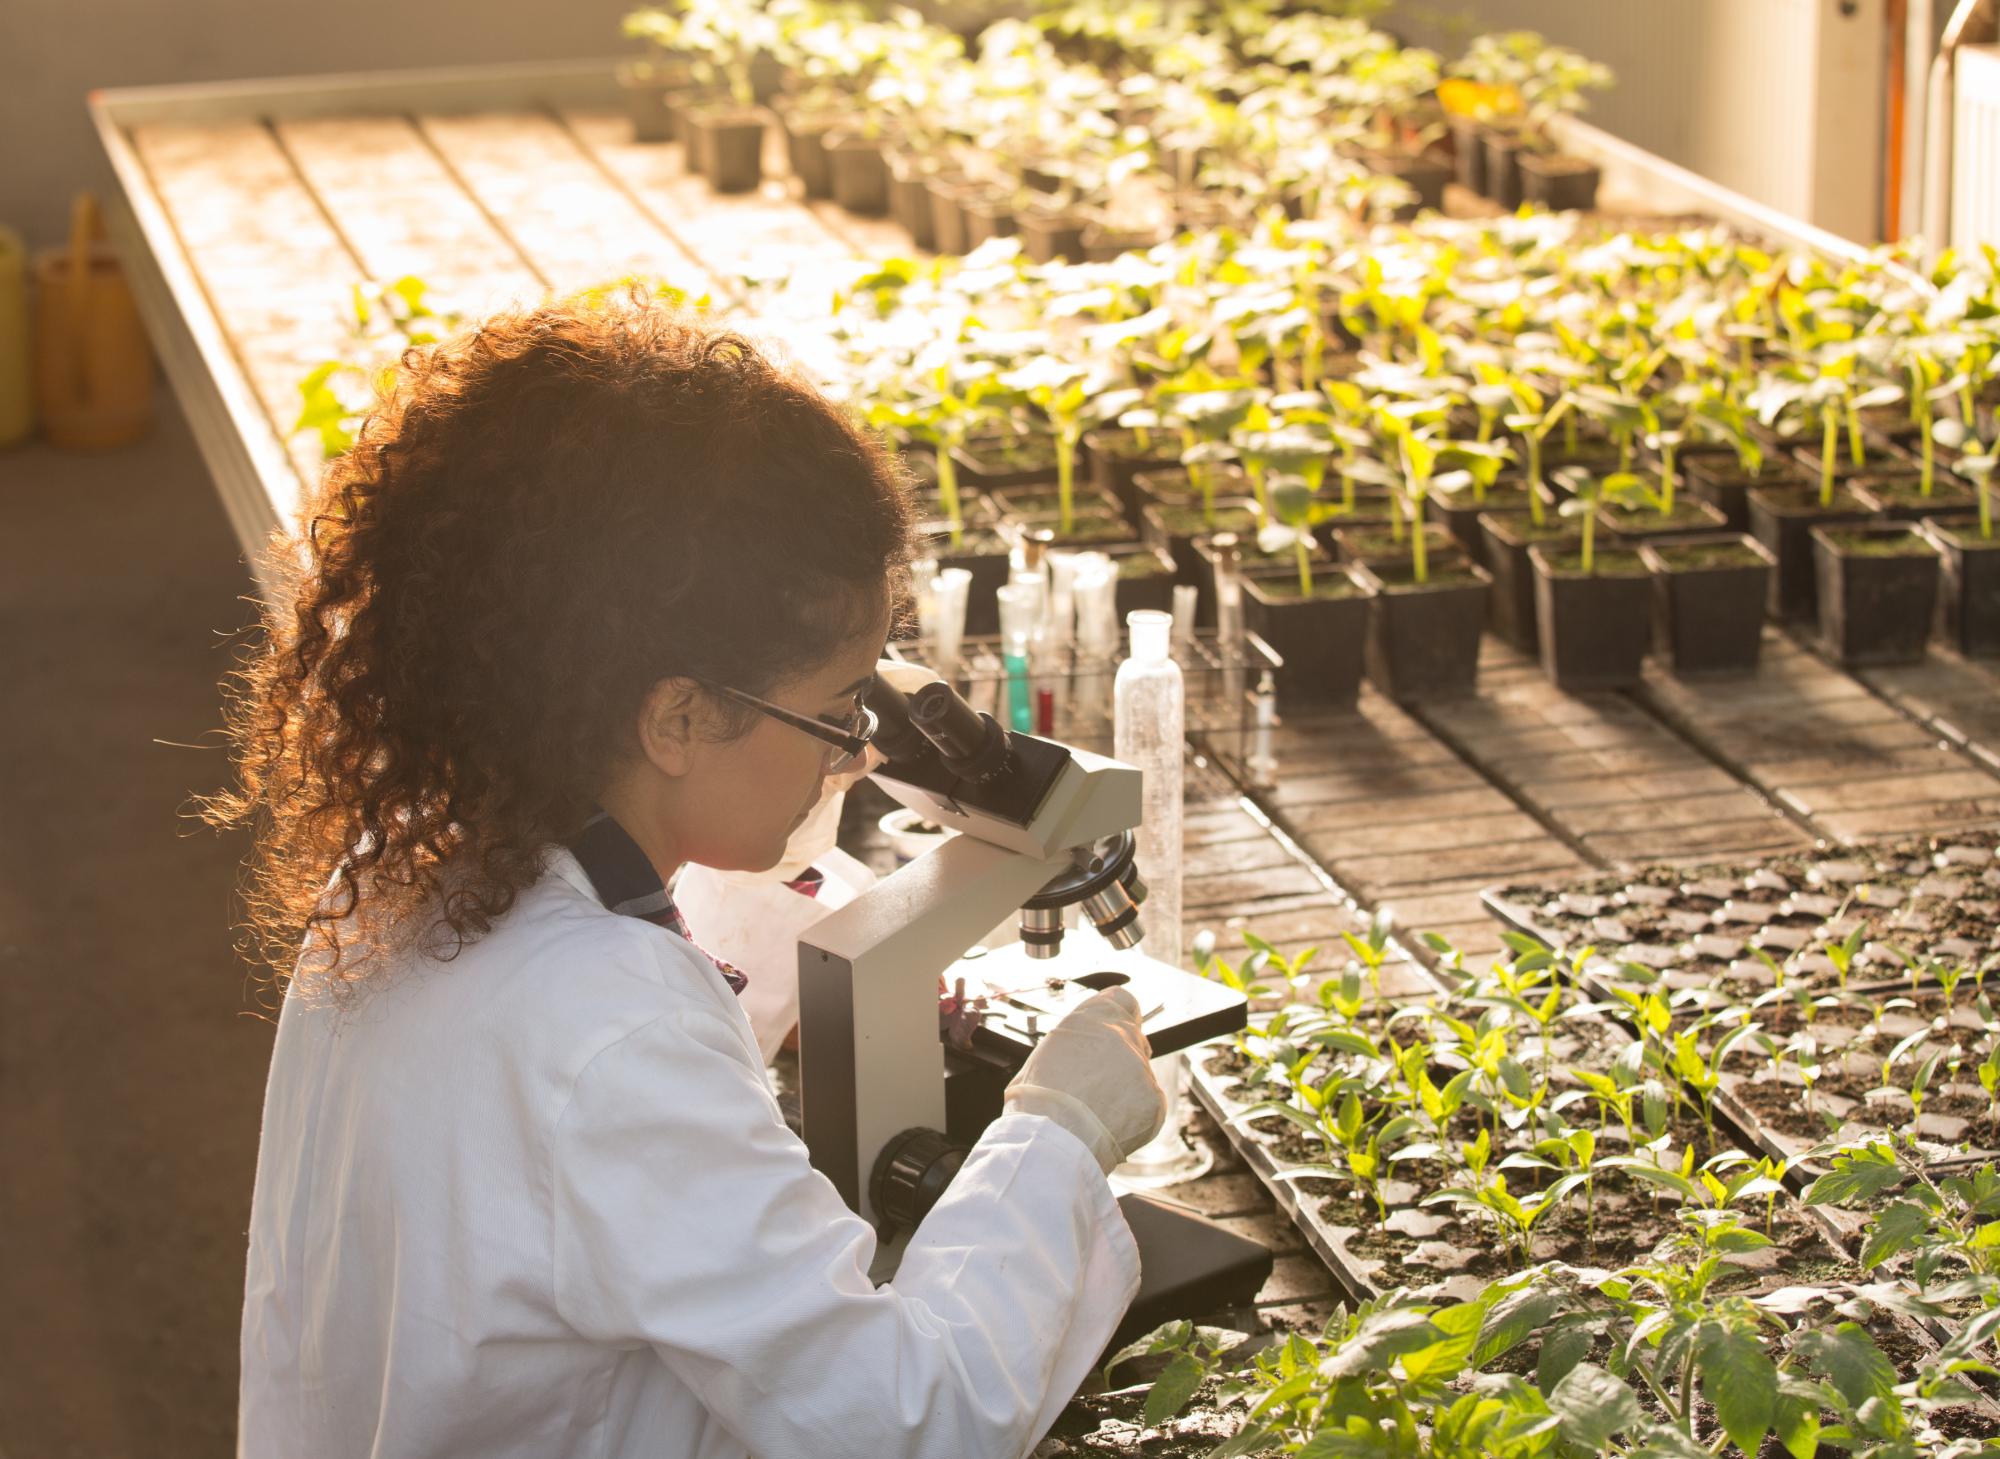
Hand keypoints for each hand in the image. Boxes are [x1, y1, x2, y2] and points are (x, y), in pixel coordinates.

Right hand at [1003, 988, 1165, 1174]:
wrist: (1053, 1139)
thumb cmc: (1038, 1100)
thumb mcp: (1047, 1052)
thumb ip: (1077, 1039)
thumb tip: (1087, 1044)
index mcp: (1091, 1018)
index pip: (1122, 1000)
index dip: (1119, 1017)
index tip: (1114, 1032)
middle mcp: (1121, 1035)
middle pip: (1133, 1039)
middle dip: (1121, 1058)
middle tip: (1098, 1084)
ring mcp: (1141, 1067)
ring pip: (1140, 1075)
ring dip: (1125, 1090)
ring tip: (1094, 1113)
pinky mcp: (1155, 1099)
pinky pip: (1148, 1104)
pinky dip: (1134, 1116)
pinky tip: (1108, 1126)